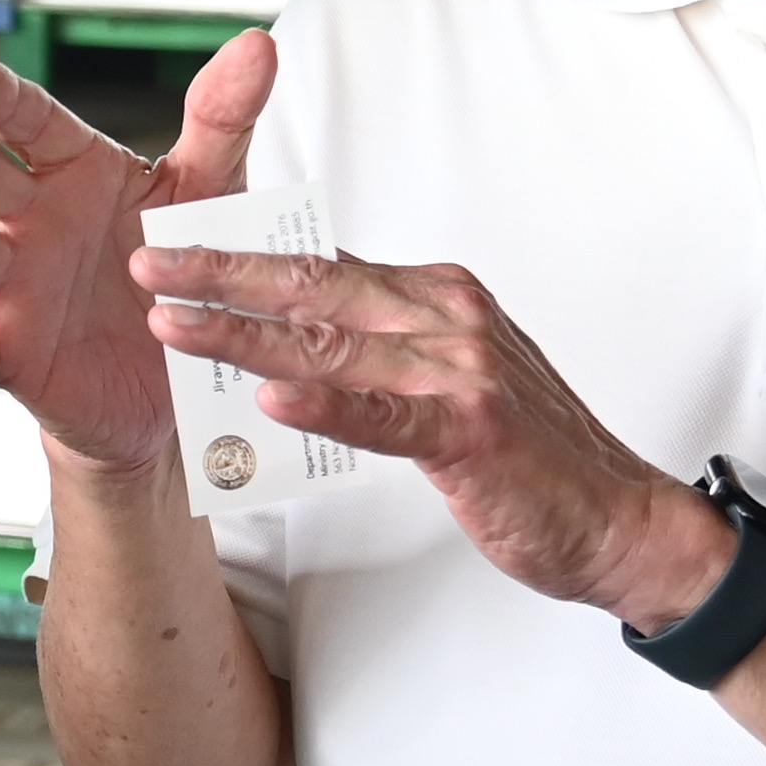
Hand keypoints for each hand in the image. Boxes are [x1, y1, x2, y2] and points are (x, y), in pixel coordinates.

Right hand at [0, 34, 258, 472]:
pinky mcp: (8, 353)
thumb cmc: (180, 265)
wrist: (175, 380)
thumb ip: (221, 122)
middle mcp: (32, 220)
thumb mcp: (208, 194)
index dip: (6, 102)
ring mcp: (12, 286)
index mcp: (77, 171)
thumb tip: (257, 43)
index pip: (37, 126)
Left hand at [134, 214, 725, 622]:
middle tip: (148, 266)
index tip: (178, 246)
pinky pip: (383, 418)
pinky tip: (269, 401)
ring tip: (174, 327)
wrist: (617, 519)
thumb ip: (379, 353)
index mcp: (439, 298)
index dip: (244, 257)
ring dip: (245, 334)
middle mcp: (448, 319)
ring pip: (334, 345)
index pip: (325, 265)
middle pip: (316, 288)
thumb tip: (292, 340)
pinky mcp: (471, 432)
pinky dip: (325, 407)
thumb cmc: (528, 457)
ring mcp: (462, 373)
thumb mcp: (447, 380)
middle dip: (222, 275)